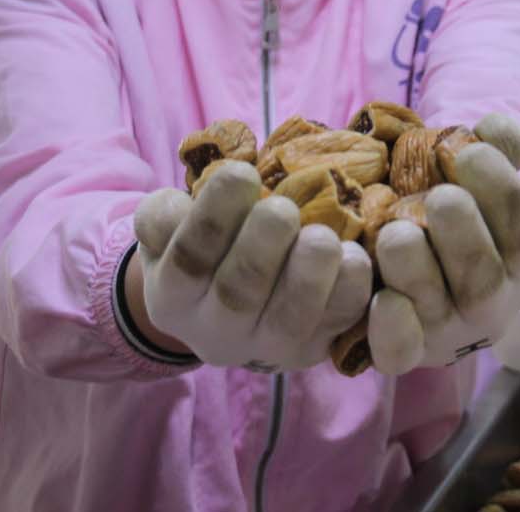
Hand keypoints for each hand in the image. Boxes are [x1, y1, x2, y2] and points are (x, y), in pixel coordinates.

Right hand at [133, 162, 372, 371]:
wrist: (225, 308)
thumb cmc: (203, 246)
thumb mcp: (170, 228)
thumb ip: (164, 214)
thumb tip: (178, 204)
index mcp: (174, 295)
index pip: (189, 258)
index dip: (214, 216)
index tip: (243, 172)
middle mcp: (215, 330)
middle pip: (237, 293)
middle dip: (261, 247)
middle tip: (281, 210)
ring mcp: (267, 345)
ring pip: (287, 320)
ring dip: (307, 276)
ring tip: (321, 237)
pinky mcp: (312, 346)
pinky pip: (336, 324)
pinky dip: (349, 290)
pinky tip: (354, 257)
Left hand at [366, 114, 519, 374]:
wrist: (398, 265)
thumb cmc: (439, 210)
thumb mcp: (468, 176)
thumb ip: (491, 147)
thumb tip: (497, 129)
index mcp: (516, 259)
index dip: (503, 191)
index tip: (471, 152)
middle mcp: (488, 302)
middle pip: (484, 279)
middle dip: (465, 236)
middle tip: (441, 198)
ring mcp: (444, 330)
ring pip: (439, 310)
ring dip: (418, 270)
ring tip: (396, 232)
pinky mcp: (402, 349)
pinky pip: (399, 353)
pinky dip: (392, 329)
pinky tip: (380, 296)